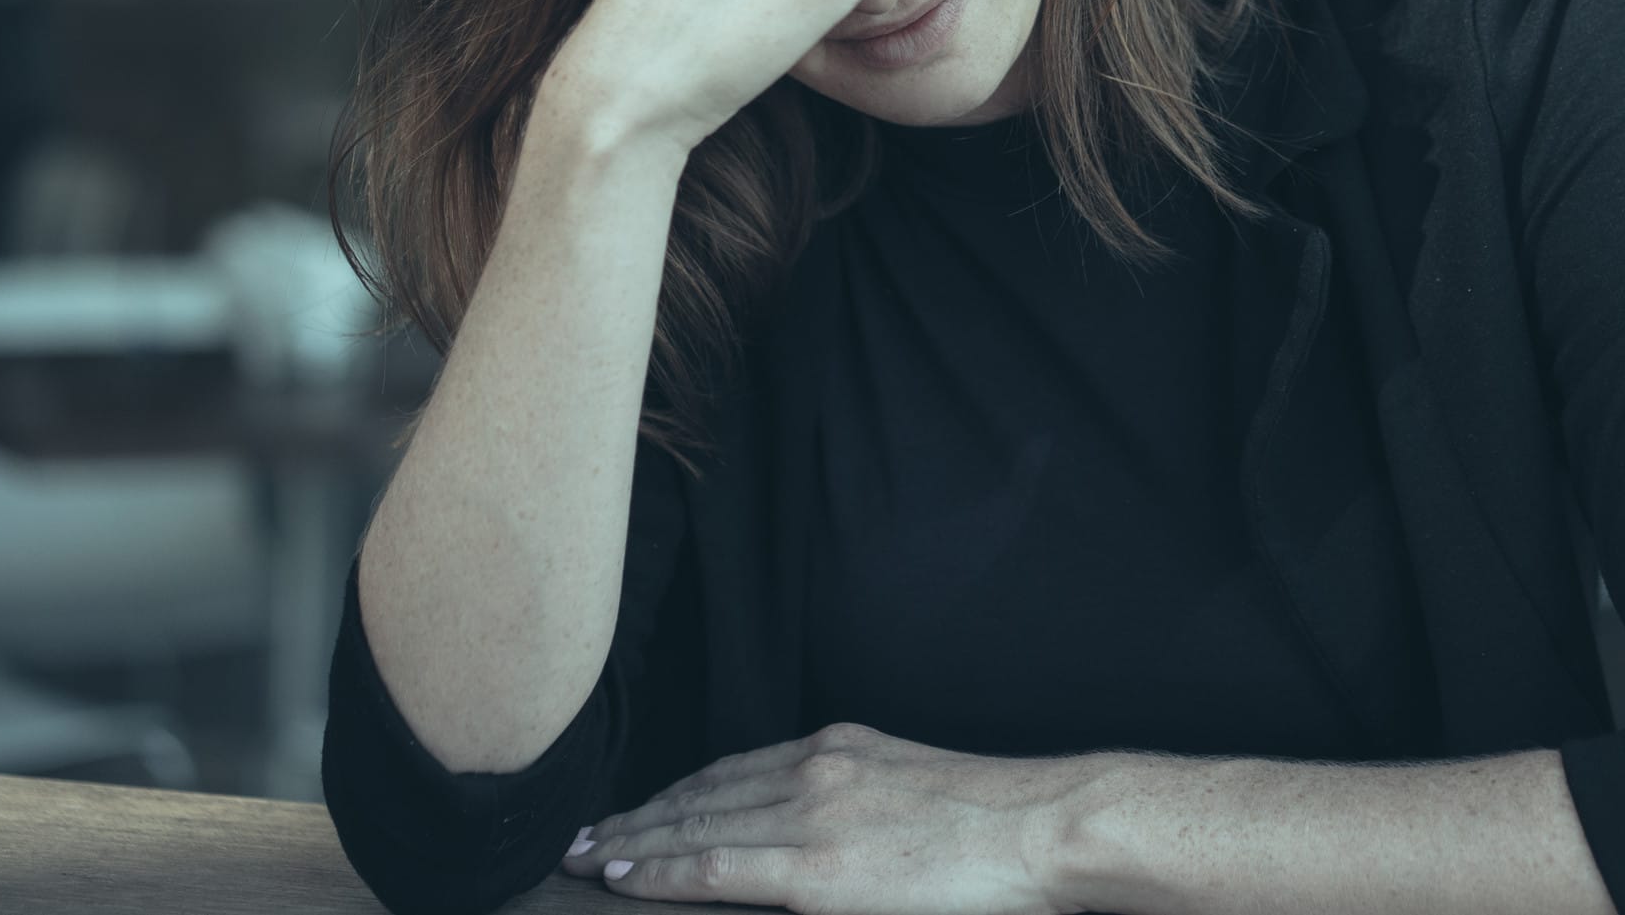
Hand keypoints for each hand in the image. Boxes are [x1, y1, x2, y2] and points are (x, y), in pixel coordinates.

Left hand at [559, 720, 1101, 912]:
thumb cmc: (996, 821)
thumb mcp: (911, 786)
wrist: (1043, 827)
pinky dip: (659, 871)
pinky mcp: (818, 872)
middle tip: (581, 835)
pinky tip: (621, 876)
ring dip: (629, 844)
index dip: (671, 793)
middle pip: (698, 793)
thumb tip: (827, 834)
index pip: (729, 770)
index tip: (631, 811)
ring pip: (692, 826)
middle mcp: (814, 771)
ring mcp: (812, 817)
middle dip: (635, 817)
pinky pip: (715, 868)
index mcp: (837, 749)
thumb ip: (856, 800)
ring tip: (585, 858)